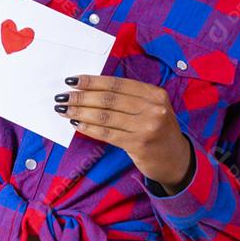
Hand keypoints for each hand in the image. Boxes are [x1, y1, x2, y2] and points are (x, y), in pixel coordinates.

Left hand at [53, 74, 194, 193]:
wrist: (177, 160)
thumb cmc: (157, 129)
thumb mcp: (151, 107)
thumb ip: (128, 97)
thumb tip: (90, 89)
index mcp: (154, 93)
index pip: (117, 84)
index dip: (92, 81)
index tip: (73, 81)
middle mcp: (153, 108)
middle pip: (109, 99)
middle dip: (82, 97)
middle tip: (62, 96)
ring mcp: (147, 127)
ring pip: (105, 116)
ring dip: (80, 112)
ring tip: (63, 110)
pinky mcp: (139, 145)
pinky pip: (107, 133)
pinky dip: (89, 128)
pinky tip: (76, 124)